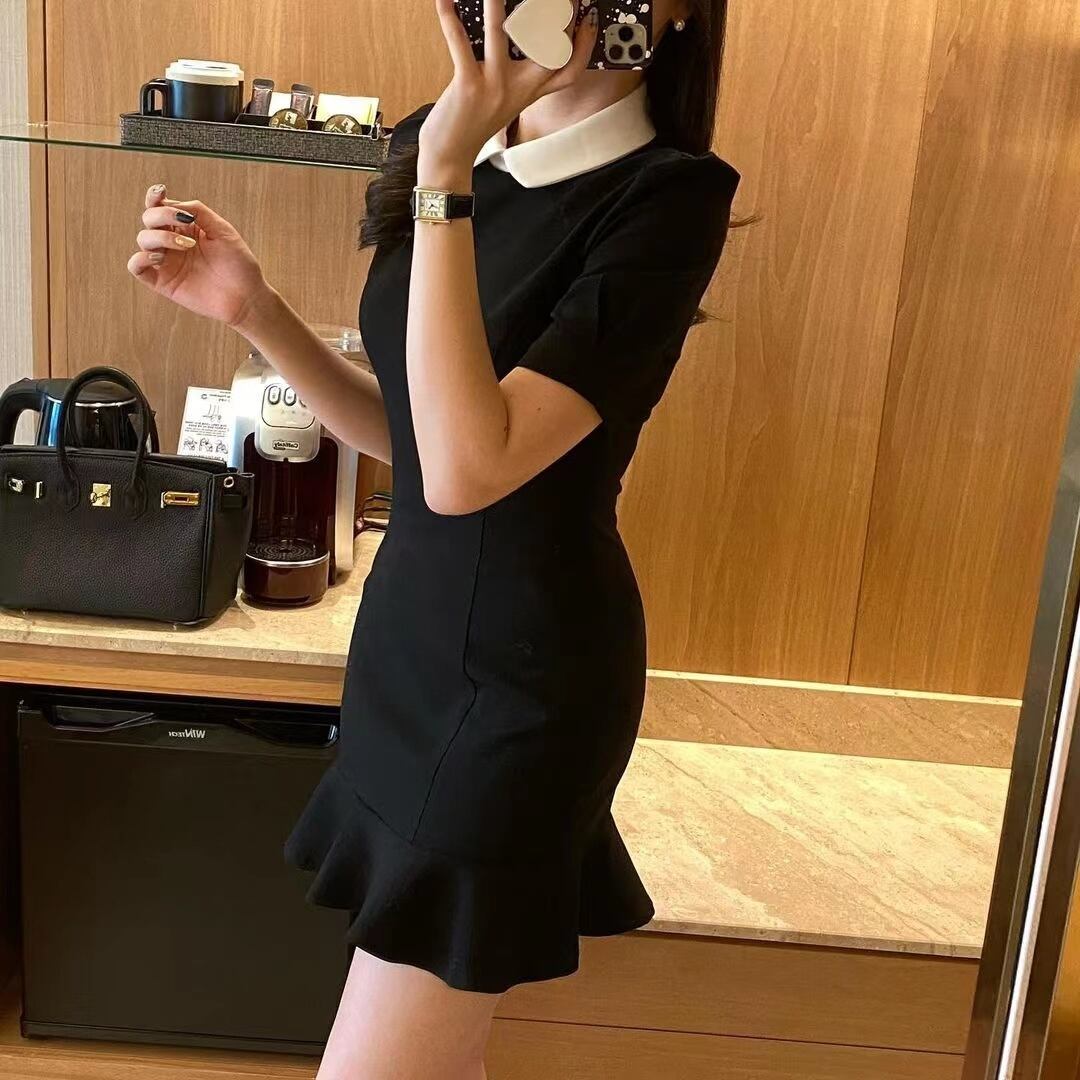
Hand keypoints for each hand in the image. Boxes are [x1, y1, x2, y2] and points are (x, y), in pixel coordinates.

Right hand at [127, 185, 272, 328]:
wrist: (247, 297)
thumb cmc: (239, 264)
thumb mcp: (223, 231)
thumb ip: (199, 212)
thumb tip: (175, 204)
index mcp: (186, 228)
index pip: (160, 207)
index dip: (155, 197)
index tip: (162, 192)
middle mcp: (173, 242)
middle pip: (149, 219)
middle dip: (162, 215)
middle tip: (186, 223)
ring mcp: (167, 262)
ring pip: (143, 239)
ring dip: (161, 237)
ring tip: (187, 245)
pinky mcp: (162, 282)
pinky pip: (136, 267)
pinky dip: (140, 258)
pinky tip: (159, 258)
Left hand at [420, 0, 598, 177]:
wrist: (450, 156)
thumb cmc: (472, 125)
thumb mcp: (503, 101)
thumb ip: (513, 73)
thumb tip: (512, 30)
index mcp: (530, 93)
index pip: (569, 71)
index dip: (584, 46)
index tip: (590, 20)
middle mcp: (518, 90)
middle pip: (550, 53)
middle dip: (557, 19)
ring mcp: (494, 86)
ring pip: (501, 35)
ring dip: (495, 4)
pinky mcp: (467, 85)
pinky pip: (459, 44)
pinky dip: (450, 19)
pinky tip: (445, 0)